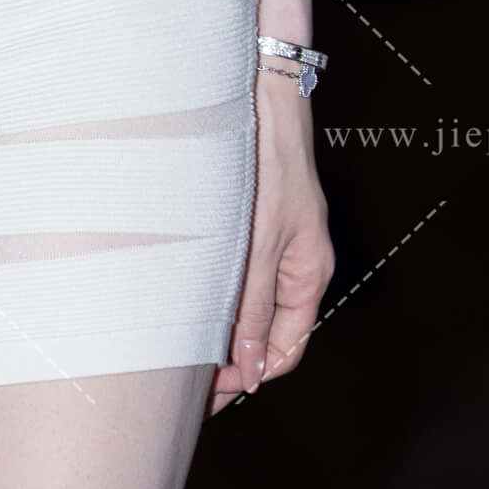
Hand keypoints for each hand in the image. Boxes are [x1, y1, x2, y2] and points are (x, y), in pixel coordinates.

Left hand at [210, 66, 333, 412]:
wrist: (261, 95)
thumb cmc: (270, 160)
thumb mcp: (262, 242)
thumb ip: (255, 307)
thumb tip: (251, 371)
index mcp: (308, 274)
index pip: (285, 348)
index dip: (251, 375)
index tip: (213, 393)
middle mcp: (293, 263)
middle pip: (265, 330)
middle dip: (230, 358)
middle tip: (188, 382)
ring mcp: (272, 242)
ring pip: (247, 302)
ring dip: (219, 326)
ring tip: (180, 348)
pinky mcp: (251, 222)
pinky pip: (236, 272)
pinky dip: (215, 293)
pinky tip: (185, 299)